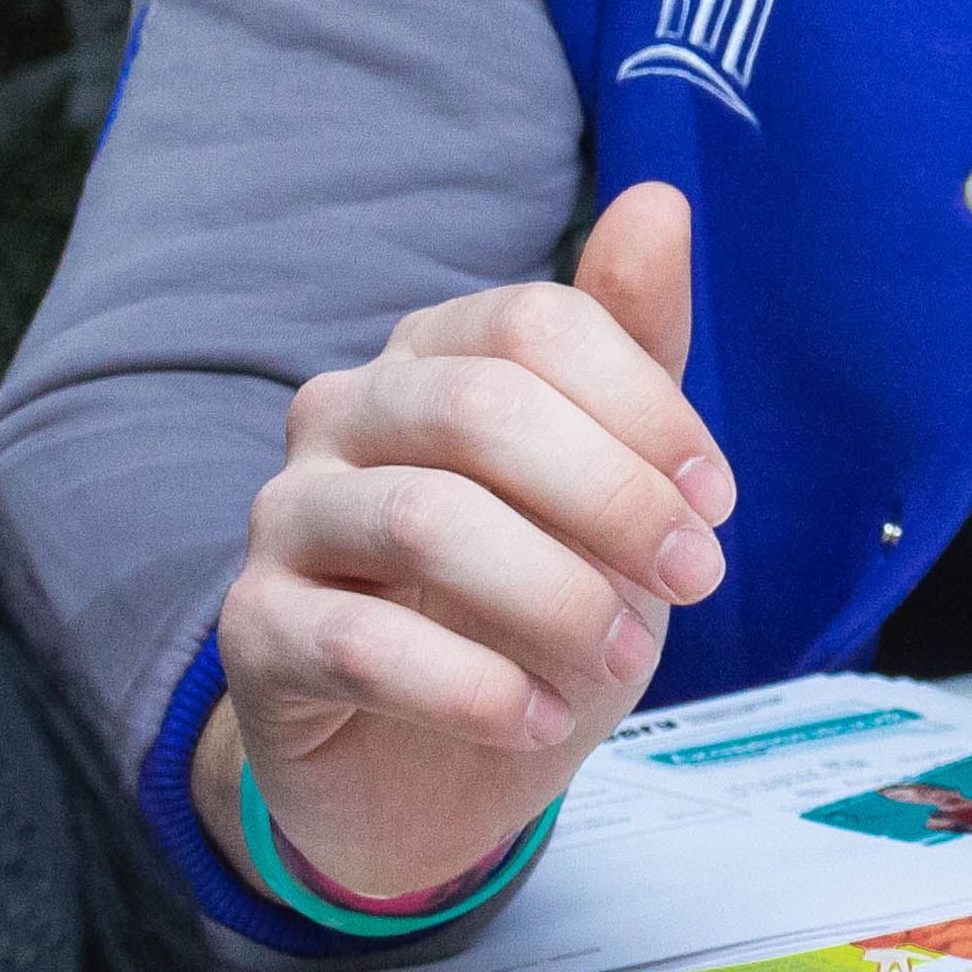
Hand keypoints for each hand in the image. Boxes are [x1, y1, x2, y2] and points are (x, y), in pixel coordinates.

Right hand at [199, 181, 732, 904]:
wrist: (425, 770)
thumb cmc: (530, 607)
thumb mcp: (610, 486)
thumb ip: (633, 352)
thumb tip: (660, 200)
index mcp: (433, 354)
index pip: (535, 324)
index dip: (642, 407)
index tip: (716, 503)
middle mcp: (343, 412)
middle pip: (479, 409)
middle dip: (610, 496)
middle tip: (694, 579)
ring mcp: (285, 517)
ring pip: (425, 520)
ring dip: (556, 599)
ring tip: (627, 662)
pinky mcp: (255, 631)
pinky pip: (361, 643)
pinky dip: (474, 688)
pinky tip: (538, 719)